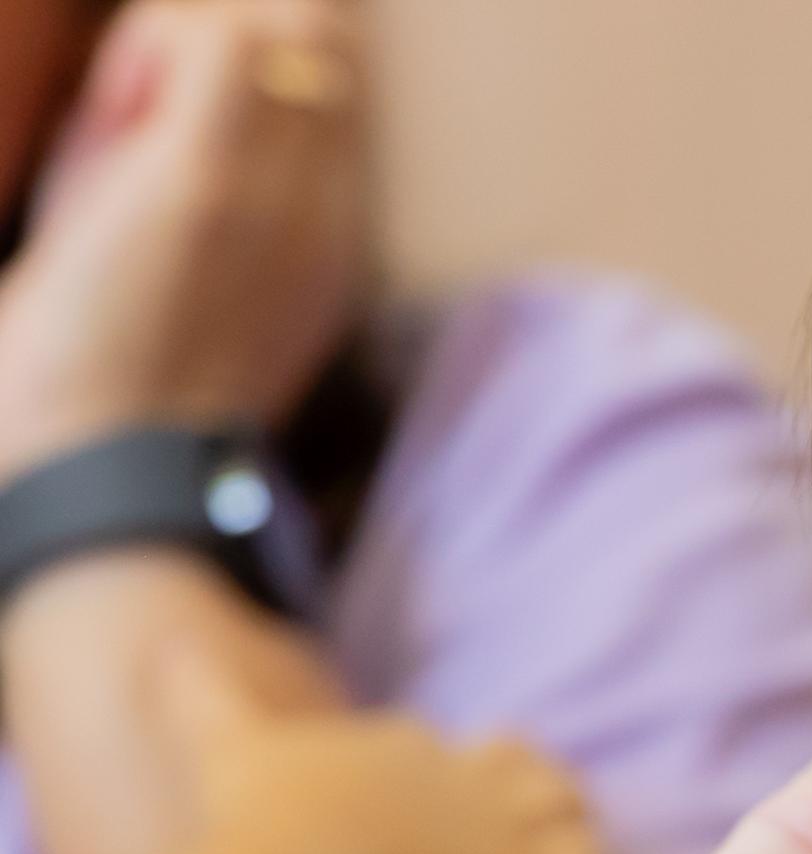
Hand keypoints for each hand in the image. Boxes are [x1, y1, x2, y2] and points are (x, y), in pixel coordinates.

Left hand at [0, 0, 368, 478]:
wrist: (108, 481)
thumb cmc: (110, 410)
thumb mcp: (169, 307)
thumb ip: (177, 218)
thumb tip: (146, 122)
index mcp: (325, 256)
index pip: (334, 98)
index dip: (253, 79)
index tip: (163, 131)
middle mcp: (329, 218)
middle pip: (323, 49)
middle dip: (225, 43)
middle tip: (140, 118)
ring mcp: (279, 196)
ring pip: (282, 29)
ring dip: (188, 43)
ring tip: (127, 125)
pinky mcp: (210, 180)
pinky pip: (217, 37)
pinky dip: (155, 52)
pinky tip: (117, 125)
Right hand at [165, 658, 603, 853]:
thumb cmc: (257, 827)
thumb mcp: (229, 748)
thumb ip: (203, 696)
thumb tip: (167, 641)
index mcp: (396, 742)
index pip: (430, 748)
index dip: (433, 783)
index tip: (413, 823)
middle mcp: (463, 768)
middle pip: (516, 762)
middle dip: (515, 793)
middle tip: (501, 842)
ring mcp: (508, 822)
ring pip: (566, 802)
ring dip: (560, 829)